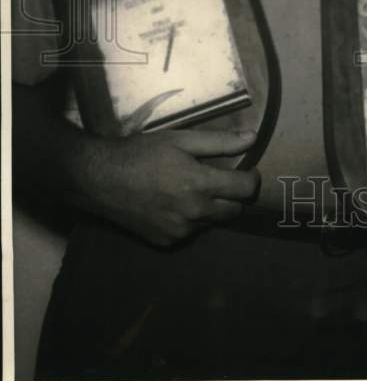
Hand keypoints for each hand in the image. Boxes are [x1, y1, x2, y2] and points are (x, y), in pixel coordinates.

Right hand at [85, 128, 259, 246]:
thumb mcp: (180, 139)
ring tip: (192, 189)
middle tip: (222, 180)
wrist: (100, 179)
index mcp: (198, 185)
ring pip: (211, 223)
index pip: (244, 190)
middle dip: (234, 196)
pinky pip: (190, 232)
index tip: (247, 171)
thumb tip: (252, 138)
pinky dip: (190, 219)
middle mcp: (192, 213)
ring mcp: (179, 231)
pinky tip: (174, 203)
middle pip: (233, 211)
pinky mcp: (165, 241)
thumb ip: (219, 142)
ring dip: (211, 209)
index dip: (251, 179)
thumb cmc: (141, 153)